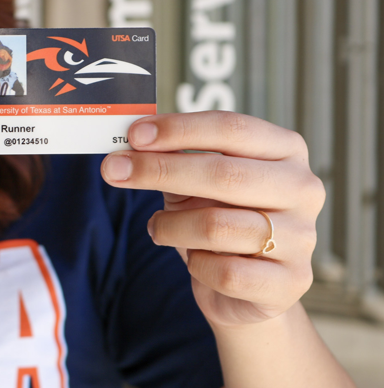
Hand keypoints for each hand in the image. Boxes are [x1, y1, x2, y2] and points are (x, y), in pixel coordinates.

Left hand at [101, 111, 323, 326]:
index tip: (134, 134)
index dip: (179, 129)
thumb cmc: (219, 219)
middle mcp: (302, 188)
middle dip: (159, 170)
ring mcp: (303, 237)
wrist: (246, 288)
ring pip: (217, 226)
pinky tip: (194, 259)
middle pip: (223, 173)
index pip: (231, 128)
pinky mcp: (290, 282)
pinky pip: (225, 271)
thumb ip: (170, 157)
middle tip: (113, 170)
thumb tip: (127, 144)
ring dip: (170, 225)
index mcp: (285, 150)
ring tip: (157, 227)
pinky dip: (196, 265)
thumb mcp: (194, 181)